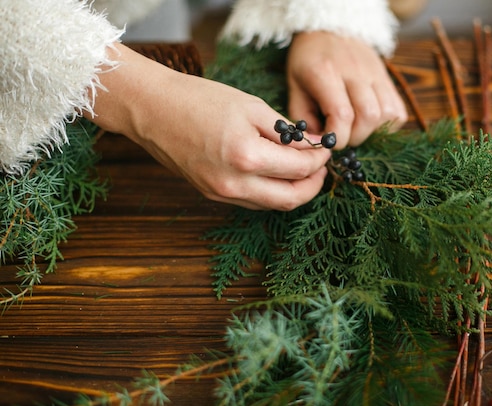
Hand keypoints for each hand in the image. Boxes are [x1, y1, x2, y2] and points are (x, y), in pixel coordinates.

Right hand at [89, 44, 329, 210]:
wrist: (152, 109)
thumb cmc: (199, 100)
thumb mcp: (251, 107)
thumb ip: (285, 131)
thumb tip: (312, 146)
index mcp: (247, 157)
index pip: (299, 169)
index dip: (319, 160)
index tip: (325, 149)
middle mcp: (234, 184)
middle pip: (291, 199)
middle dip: (313, 184)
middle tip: (322, 167)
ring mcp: (221, 194)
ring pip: (272, 205)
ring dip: (294, 191)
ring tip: (303, 171)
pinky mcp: (212, 194)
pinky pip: (253, 202)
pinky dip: (272, 192)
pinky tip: (277, 175)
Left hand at [286, 31, 407, 148]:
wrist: (329, 26)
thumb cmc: (307, 60)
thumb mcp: (294, 85)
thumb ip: (302, 117)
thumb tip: (318, 144)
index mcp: (325, 72)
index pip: (341, 115)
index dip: (336, 138)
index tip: (327, 142)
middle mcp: (355, 71)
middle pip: (368, 116)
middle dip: (355, 137)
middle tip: (342, 136)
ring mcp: (375, 73)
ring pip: (387, 114)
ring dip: (372, 131)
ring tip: (355, 129)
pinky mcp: (387, 78)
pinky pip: (398, 110)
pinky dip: (387, 124)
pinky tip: (370, 123)